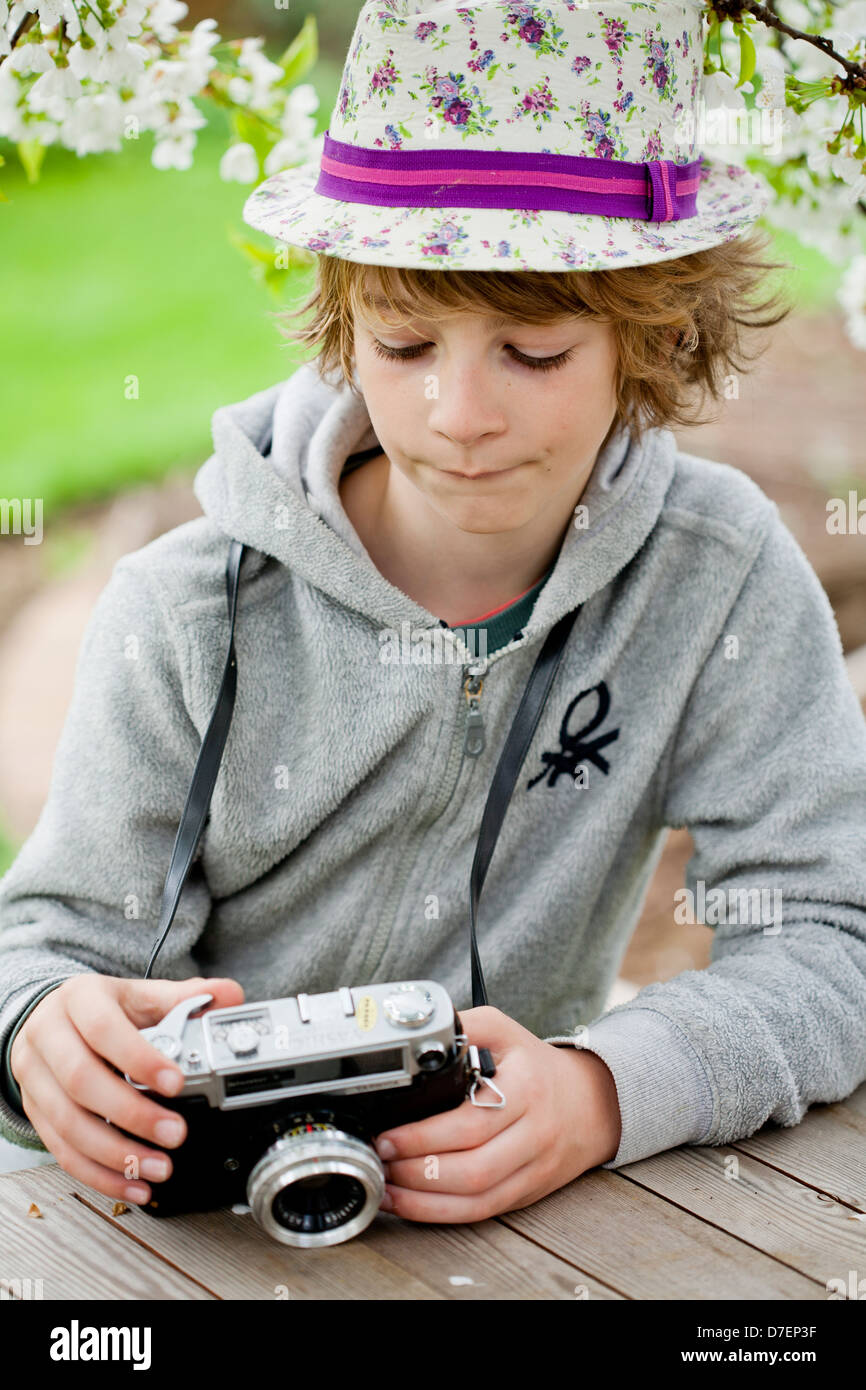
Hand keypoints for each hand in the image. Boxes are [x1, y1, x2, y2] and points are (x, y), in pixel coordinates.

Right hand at [9, 973, 243, 1206]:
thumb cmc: (103, 1008)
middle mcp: (48, 1036)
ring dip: (117, 1153)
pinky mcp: (35, 1111)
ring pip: (68, 1123)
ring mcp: (35, 1077)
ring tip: (159, 1167)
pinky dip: (100, 1174)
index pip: (103, 1029)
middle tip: (176, 1134)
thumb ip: (185, 998)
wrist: (52, 1018)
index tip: (177, 1083)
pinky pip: (62, 1151)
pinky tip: (133, 1185)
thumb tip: (229, 997)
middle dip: (133, 1114)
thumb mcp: (142, 995)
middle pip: (82, 1081)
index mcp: (79, 999)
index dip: (139, 1058)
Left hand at [374, 1005, 621, 1223]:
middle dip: (417, 1170)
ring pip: (476, 1198)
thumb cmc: (537, 1066)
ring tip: (386, 1185)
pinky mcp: (528, 1193)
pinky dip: (442, 1214)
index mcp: (526, 1089)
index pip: (471, 1123)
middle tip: (379, 1160)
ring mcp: (534, 1168)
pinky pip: (483, 1212)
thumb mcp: (503, 1031)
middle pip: (472, 1168)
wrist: (593, 1101)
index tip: (387, 1136)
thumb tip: (415, 1036)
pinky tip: (411, 1204)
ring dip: (424, 1199)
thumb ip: (462, 1028)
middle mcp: (534, 1133)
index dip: (423, 1137)